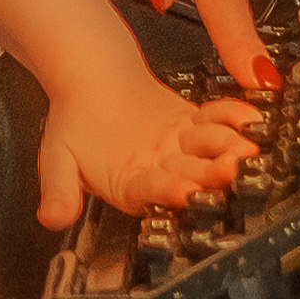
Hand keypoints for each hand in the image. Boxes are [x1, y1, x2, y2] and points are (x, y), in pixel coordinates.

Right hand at [33, 63, 259, 230]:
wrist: (88, 80)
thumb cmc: (73, 120)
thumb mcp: (56, 156)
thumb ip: (59, 189)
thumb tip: (51, 218)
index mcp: (130, 186)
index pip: (151, 192)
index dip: (169, 191)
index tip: (185, 191)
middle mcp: (161, 171)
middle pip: (189, 175)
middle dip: (212, 174)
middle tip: (232, 169)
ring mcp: (180, 148)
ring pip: (207, 149)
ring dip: (227, 147)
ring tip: (245, 146)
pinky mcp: (192, 124)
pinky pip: (215, 121)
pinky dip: (231, 116)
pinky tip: (248, 116)